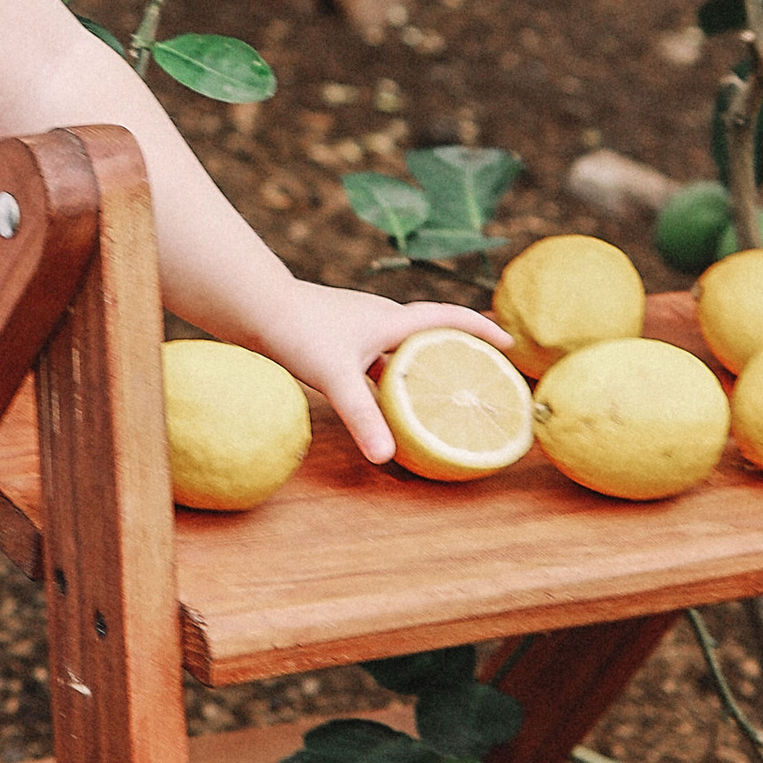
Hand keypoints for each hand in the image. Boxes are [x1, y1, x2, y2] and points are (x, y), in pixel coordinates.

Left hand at [251, 278, 517, 467]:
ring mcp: (356, 326)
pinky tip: (382, 397)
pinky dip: (388, 376)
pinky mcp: (337, 337)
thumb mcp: (335, 377)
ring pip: (400, 348)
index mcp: (391, 320)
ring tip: (437, 392)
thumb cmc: (297, 331)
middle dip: (456, 350)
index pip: (448, 318)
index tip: (507, 344)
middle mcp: (379, 318)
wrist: (254, 306)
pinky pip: (375, 358)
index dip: (480, 330)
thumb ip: (362, 417)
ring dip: (420, 366)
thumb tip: (385, 457)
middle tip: (479, 373)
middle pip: (429, 332)